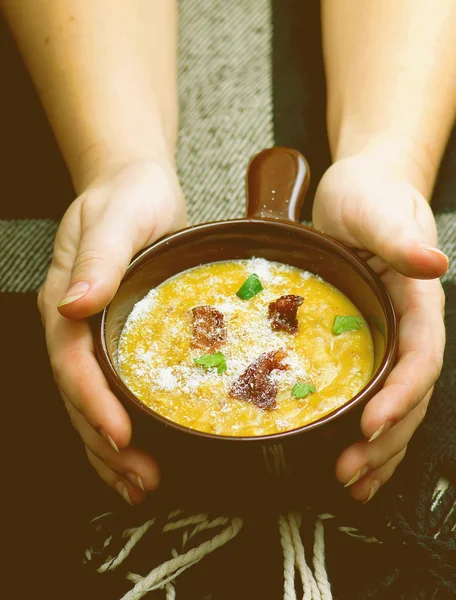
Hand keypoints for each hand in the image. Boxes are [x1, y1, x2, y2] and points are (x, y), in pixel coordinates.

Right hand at [38, 159, 186, 504]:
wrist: (135, 189)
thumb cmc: (128, 198)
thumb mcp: (116, 217)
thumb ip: (100, 257)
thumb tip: (77, 301)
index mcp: (67, 300)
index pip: (72, 362)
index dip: (94, 401)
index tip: (121, 434)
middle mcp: (73, 326)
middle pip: (79, 395)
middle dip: (105, 442)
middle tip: (141, 478)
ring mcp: (91, 337)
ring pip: (90, 404)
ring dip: (110, 450)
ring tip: (140, 484)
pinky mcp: (115, 341)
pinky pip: (111, 391)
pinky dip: (120, 427)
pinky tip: (138, 455)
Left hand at [313, 153, 446, 501]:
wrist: (360, 191)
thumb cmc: (370, 196)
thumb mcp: (379, 211)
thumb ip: (401, 238)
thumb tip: (434, 263)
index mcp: (419, 301)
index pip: (420, 357)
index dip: (400, 395)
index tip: (370, 426)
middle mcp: (410, 327)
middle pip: (409, 394)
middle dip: (385, 438)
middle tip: (348, 471)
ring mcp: (389, 338)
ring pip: (396, 404)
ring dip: (379, 449)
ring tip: (353, 483)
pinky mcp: (367, 342)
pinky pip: (374, 392)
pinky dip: (368, 429)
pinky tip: (353, 457)